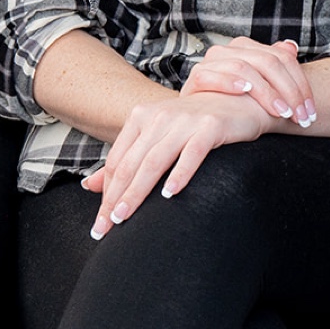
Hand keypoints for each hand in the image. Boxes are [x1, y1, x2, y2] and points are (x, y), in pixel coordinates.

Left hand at [83, 90, 271, 238]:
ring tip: (125, 216)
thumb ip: (126, 159)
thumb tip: (89, 186)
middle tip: (107, 227)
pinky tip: (169, 195)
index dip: (106, 192)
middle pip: (131, 163)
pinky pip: (192, 154)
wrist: (240, 101)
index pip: (118, 160)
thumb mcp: (157, 136)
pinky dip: (179, 174)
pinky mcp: (211, 126)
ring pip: (155, 161)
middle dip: (116, 198)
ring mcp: (186, 121)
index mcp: (142, 117)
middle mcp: (160, 116)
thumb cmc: (196, 123)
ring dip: (137, 191)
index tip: (101, 221)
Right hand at [182, 37, 315, 127]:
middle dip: (289, 92)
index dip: (301, 84)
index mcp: (248, 48)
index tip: (310, 112)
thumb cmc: (234, 103)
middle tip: (300, 117)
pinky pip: (211, 75)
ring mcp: (211, 62)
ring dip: (266, 92)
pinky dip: (228, 81)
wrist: (198, 115)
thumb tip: (291, 47)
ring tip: (281, 112)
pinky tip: (245, 90)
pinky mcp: (195, 79)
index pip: (283, 59)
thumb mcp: (261, 86)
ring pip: (244, 68)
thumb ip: (277, 64)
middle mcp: (229, 50)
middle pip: (268, 63)